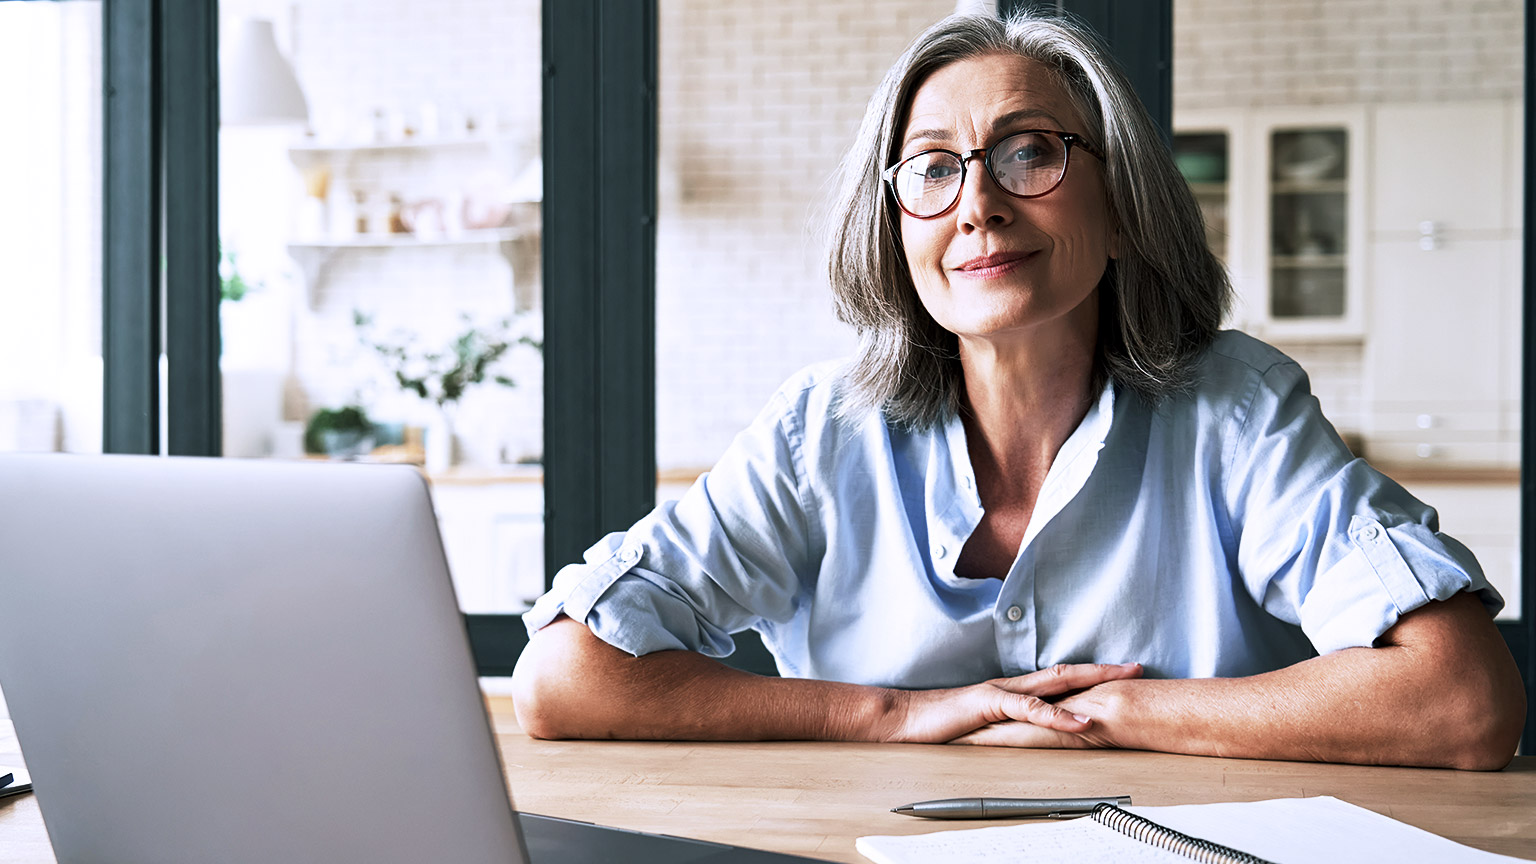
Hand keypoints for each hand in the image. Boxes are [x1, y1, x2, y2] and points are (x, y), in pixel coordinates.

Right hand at [947, 678, 1130, 748]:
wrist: (905, 717)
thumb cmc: (941, 723)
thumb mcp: (984, 724)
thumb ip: (1008, 724)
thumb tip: (1034, 732)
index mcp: (1013, 690)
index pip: (1059, 678)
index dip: (1091, 675)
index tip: (1120, 674)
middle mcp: (1012, 686)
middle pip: (1066, 672)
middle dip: (1103, 671)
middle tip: (1136, 668)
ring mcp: (1001, 692)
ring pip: (1053, 684)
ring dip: (1090, 684)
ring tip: (1119, 687)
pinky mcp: (989, 704)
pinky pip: (1029, 709)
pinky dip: (1058, 714)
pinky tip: (1080, 720)